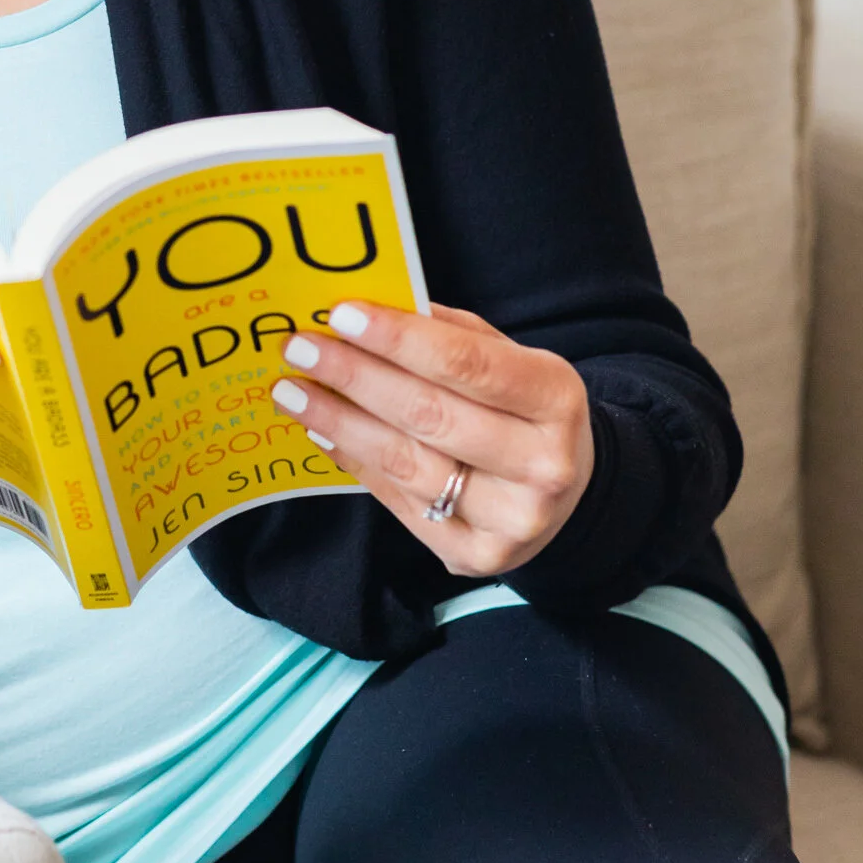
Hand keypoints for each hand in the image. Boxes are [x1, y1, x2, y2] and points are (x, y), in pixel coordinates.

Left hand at [270, 299, 593, 582]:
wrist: (569, 495)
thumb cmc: (522, 410)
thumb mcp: (508, 359)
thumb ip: (447, 334)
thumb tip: (366, 308)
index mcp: (557, 398)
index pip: (468, 363)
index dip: (400, 339)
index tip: (341, 315)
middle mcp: (542, 464)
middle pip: (429, 415)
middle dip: (355, 377)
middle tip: (301, 349)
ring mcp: (511, 519)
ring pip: (406, 463)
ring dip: (339, 422)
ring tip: (293, 391)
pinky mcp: (474, 554)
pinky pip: (397, 501)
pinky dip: (354, 461)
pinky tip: (322, 431)